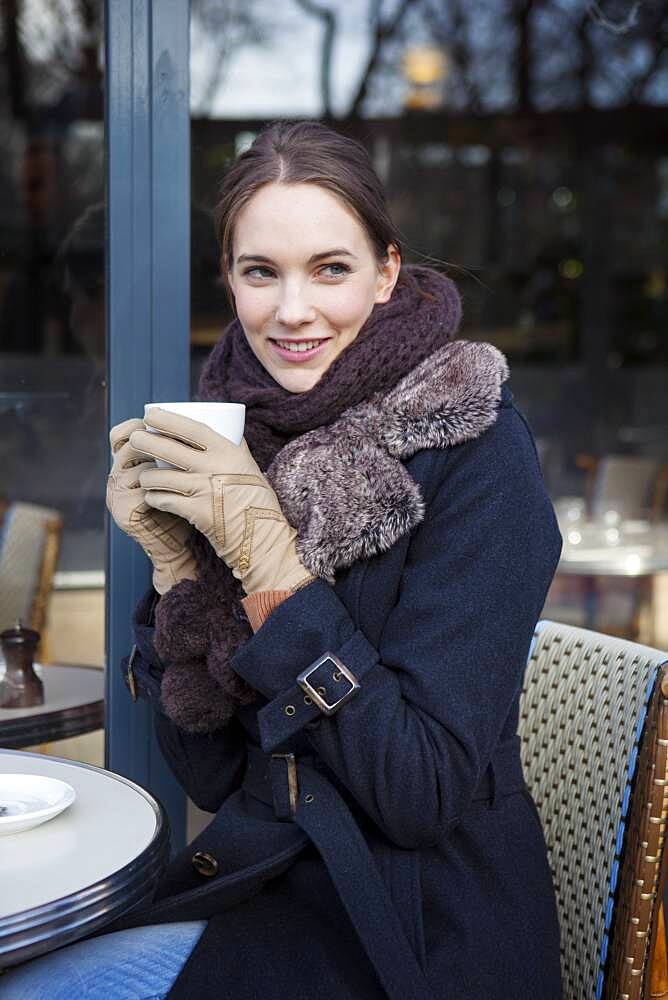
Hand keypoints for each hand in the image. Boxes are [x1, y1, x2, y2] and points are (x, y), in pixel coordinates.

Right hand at [106, 417, 197, 594]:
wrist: (177, 545)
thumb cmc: (183, 504)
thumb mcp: (178, 473)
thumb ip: (181, 452)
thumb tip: (218, 419)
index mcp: (125, 463)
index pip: (120, 434)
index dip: (139, 424)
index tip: (164, 421)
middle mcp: (115, 477)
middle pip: (128, 446)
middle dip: (155, 439)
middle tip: (182, 440)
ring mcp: (117, 496)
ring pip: (138, 468)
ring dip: (163, 462)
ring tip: (188, 462)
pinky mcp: (124, 514)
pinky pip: (143, 493)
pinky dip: (164, 487)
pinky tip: (183, 486)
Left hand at [129, 408, 314, 595]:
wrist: (260, 535)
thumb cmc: (256, 499)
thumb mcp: (249, 466)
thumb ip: (234, 447)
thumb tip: (226, 426)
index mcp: (228, 451)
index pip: (191, 429)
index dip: (167, 419)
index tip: (151, 414)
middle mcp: (213, 467)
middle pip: (168, 449)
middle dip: (146, 441)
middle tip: (135, 438)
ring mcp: (203, 490)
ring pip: (160, 477)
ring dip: (146, 475)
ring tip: (144, 475)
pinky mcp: (195, 512)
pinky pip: (163, 500)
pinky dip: (154, 498)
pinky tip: (152, 497)